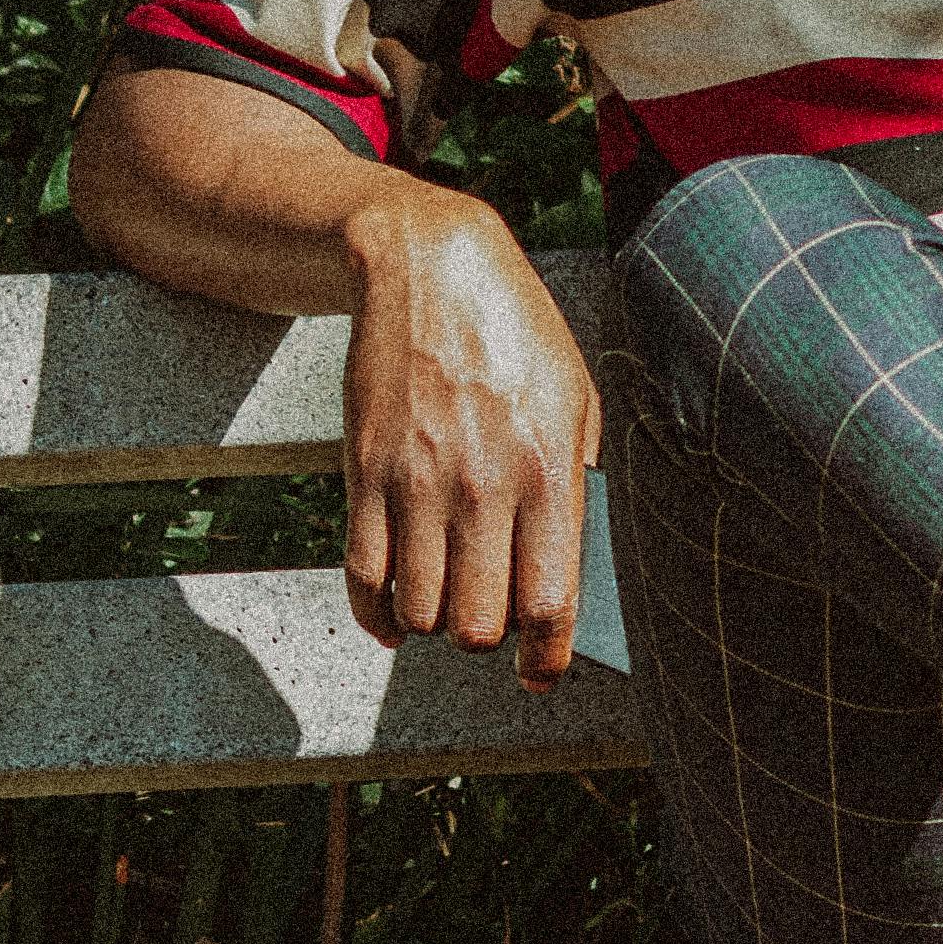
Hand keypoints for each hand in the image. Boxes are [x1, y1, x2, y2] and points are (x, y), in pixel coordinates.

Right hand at [339, 188, 602, 687]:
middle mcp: (483, 486)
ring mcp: (417, 483)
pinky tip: (395, 614)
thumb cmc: (517, 333)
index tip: (539, 675)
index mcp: (549, 471)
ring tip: (447, 600)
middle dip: (488, 639)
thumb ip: (578, 483)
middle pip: (480, 624)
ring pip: (422, 612)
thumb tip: (569, 564)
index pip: (549, 604)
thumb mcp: (576, 399)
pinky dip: (378, 615)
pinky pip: (364, 579)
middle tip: (491, 618)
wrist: (428, 268)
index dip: (547, 659)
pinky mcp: (365, 474)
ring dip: (435, 623)